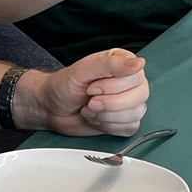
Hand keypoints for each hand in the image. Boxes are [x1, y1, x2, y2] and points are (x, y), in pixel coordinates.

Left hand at [22, 49, 148, 135]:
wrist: (51, 108)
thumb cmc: (64, 86)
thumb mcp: (83, 70)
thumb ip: (111, 65)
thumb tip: (139, 63)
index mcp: (122, 64)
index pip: (136, 77)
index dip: (113, 87)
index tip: (91, 88)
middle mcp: (129, 82)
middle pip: (140, 96)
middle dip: (109, 104)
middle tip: (90, 102)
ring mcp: (129, 102)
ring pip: (135, 114)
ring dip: (106, 116)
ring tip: (90, 109)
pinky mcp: (125, 121)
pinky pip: (130, 128)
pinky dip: (109, 127)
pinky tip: (96, 119)